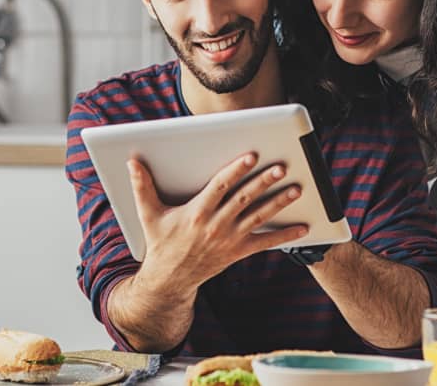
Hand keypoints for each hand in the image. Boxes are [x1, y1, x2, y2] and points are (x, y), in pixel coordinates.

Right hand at [127, 153, 307, 293]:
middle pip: (244, 199)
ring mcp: (230, 239)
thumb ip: (142, 186)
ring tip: (296, 189)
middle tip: (281, 167)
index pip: (220, 186)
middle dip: (264, 182)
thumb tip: (133, 162)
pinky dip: (285, 236)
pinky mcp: (238, 251)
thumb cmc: (161, 242)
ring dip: (279, 203)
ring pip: (258, 217)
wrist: (171, 279)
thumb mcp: (148, 214)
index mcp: (197, 212)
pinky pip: (265, 243)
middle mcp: (216, 225)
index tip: (251, 156)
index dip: (237, 170)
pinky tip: (303, 227)